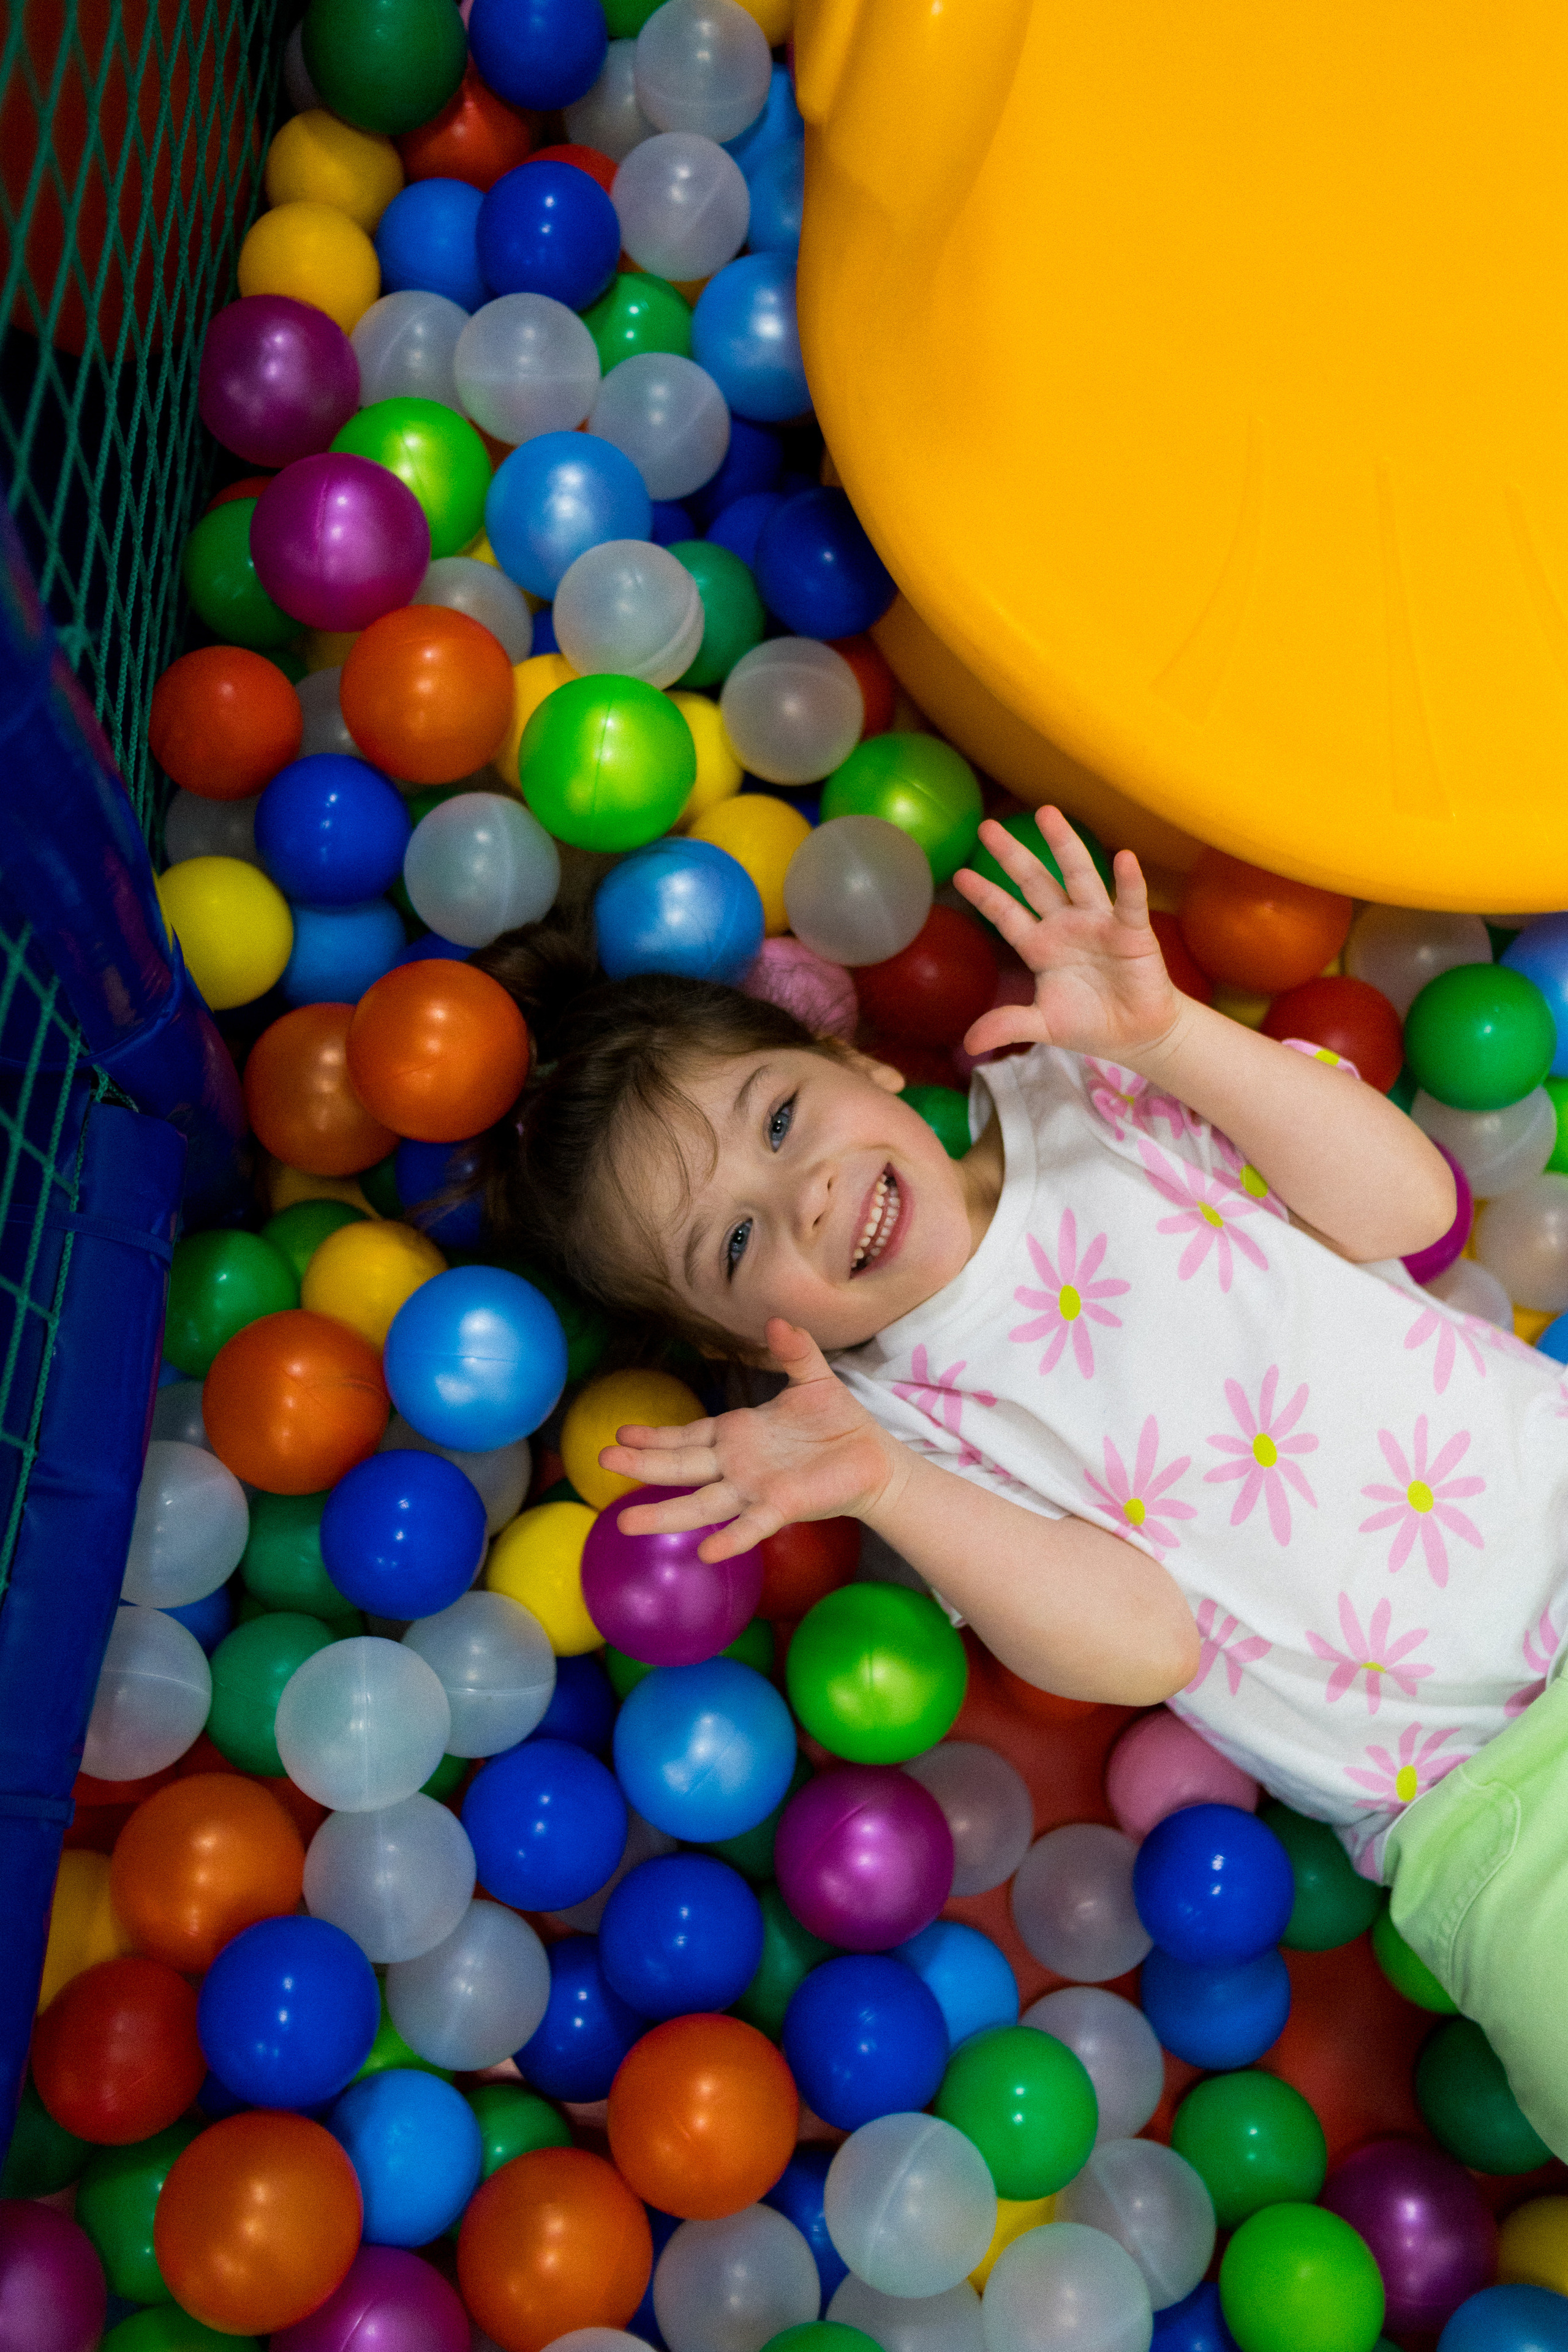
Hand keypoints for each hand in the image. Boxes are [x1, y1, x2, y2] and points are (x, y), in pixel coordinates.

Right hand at [597, 1319, 904, 1561]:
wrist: (874, 1458)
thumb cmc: (838, 1422)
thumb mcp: (813, 1377)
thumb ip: (794, 1351)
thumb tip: (777, 1320)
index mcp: (737, 1434)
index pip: (686, 1436)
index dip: (654, 1437)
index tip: (620, 1435)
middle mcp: (737, 1465)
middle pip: (681, 1466)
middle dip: (643, 1465)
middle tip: (602, 1462)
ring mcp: (755, 1489)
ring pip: (703, 1503)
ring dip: (666, 1514)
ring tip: (627, 1524)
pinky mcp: (783, 1506)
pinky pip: (752, 1525)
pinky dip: (731, 1539)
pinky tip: (707, 1552)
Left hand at [952, 806, 1182, 1063]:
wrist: (1137, 1037)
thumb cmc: (1089, 1023)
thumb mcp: (1043, 1026)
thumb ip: (1008, 1025)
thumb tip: (970, 1046)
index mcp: (1040, 946)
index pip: (1006, 914)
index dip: (985, 895)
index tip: (959, 874)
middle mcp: (1066, 926)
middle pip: (1035, 883)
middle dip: (1012, 856)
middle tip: (987, 827)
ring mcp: (1099, 925)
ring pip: (1078, 877)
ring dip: (1064, 845)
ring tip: (1047, 814)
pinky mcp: (1132, 934)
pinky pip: (1129, 904)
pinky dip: (1128, 882)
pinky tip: (1124, 857)